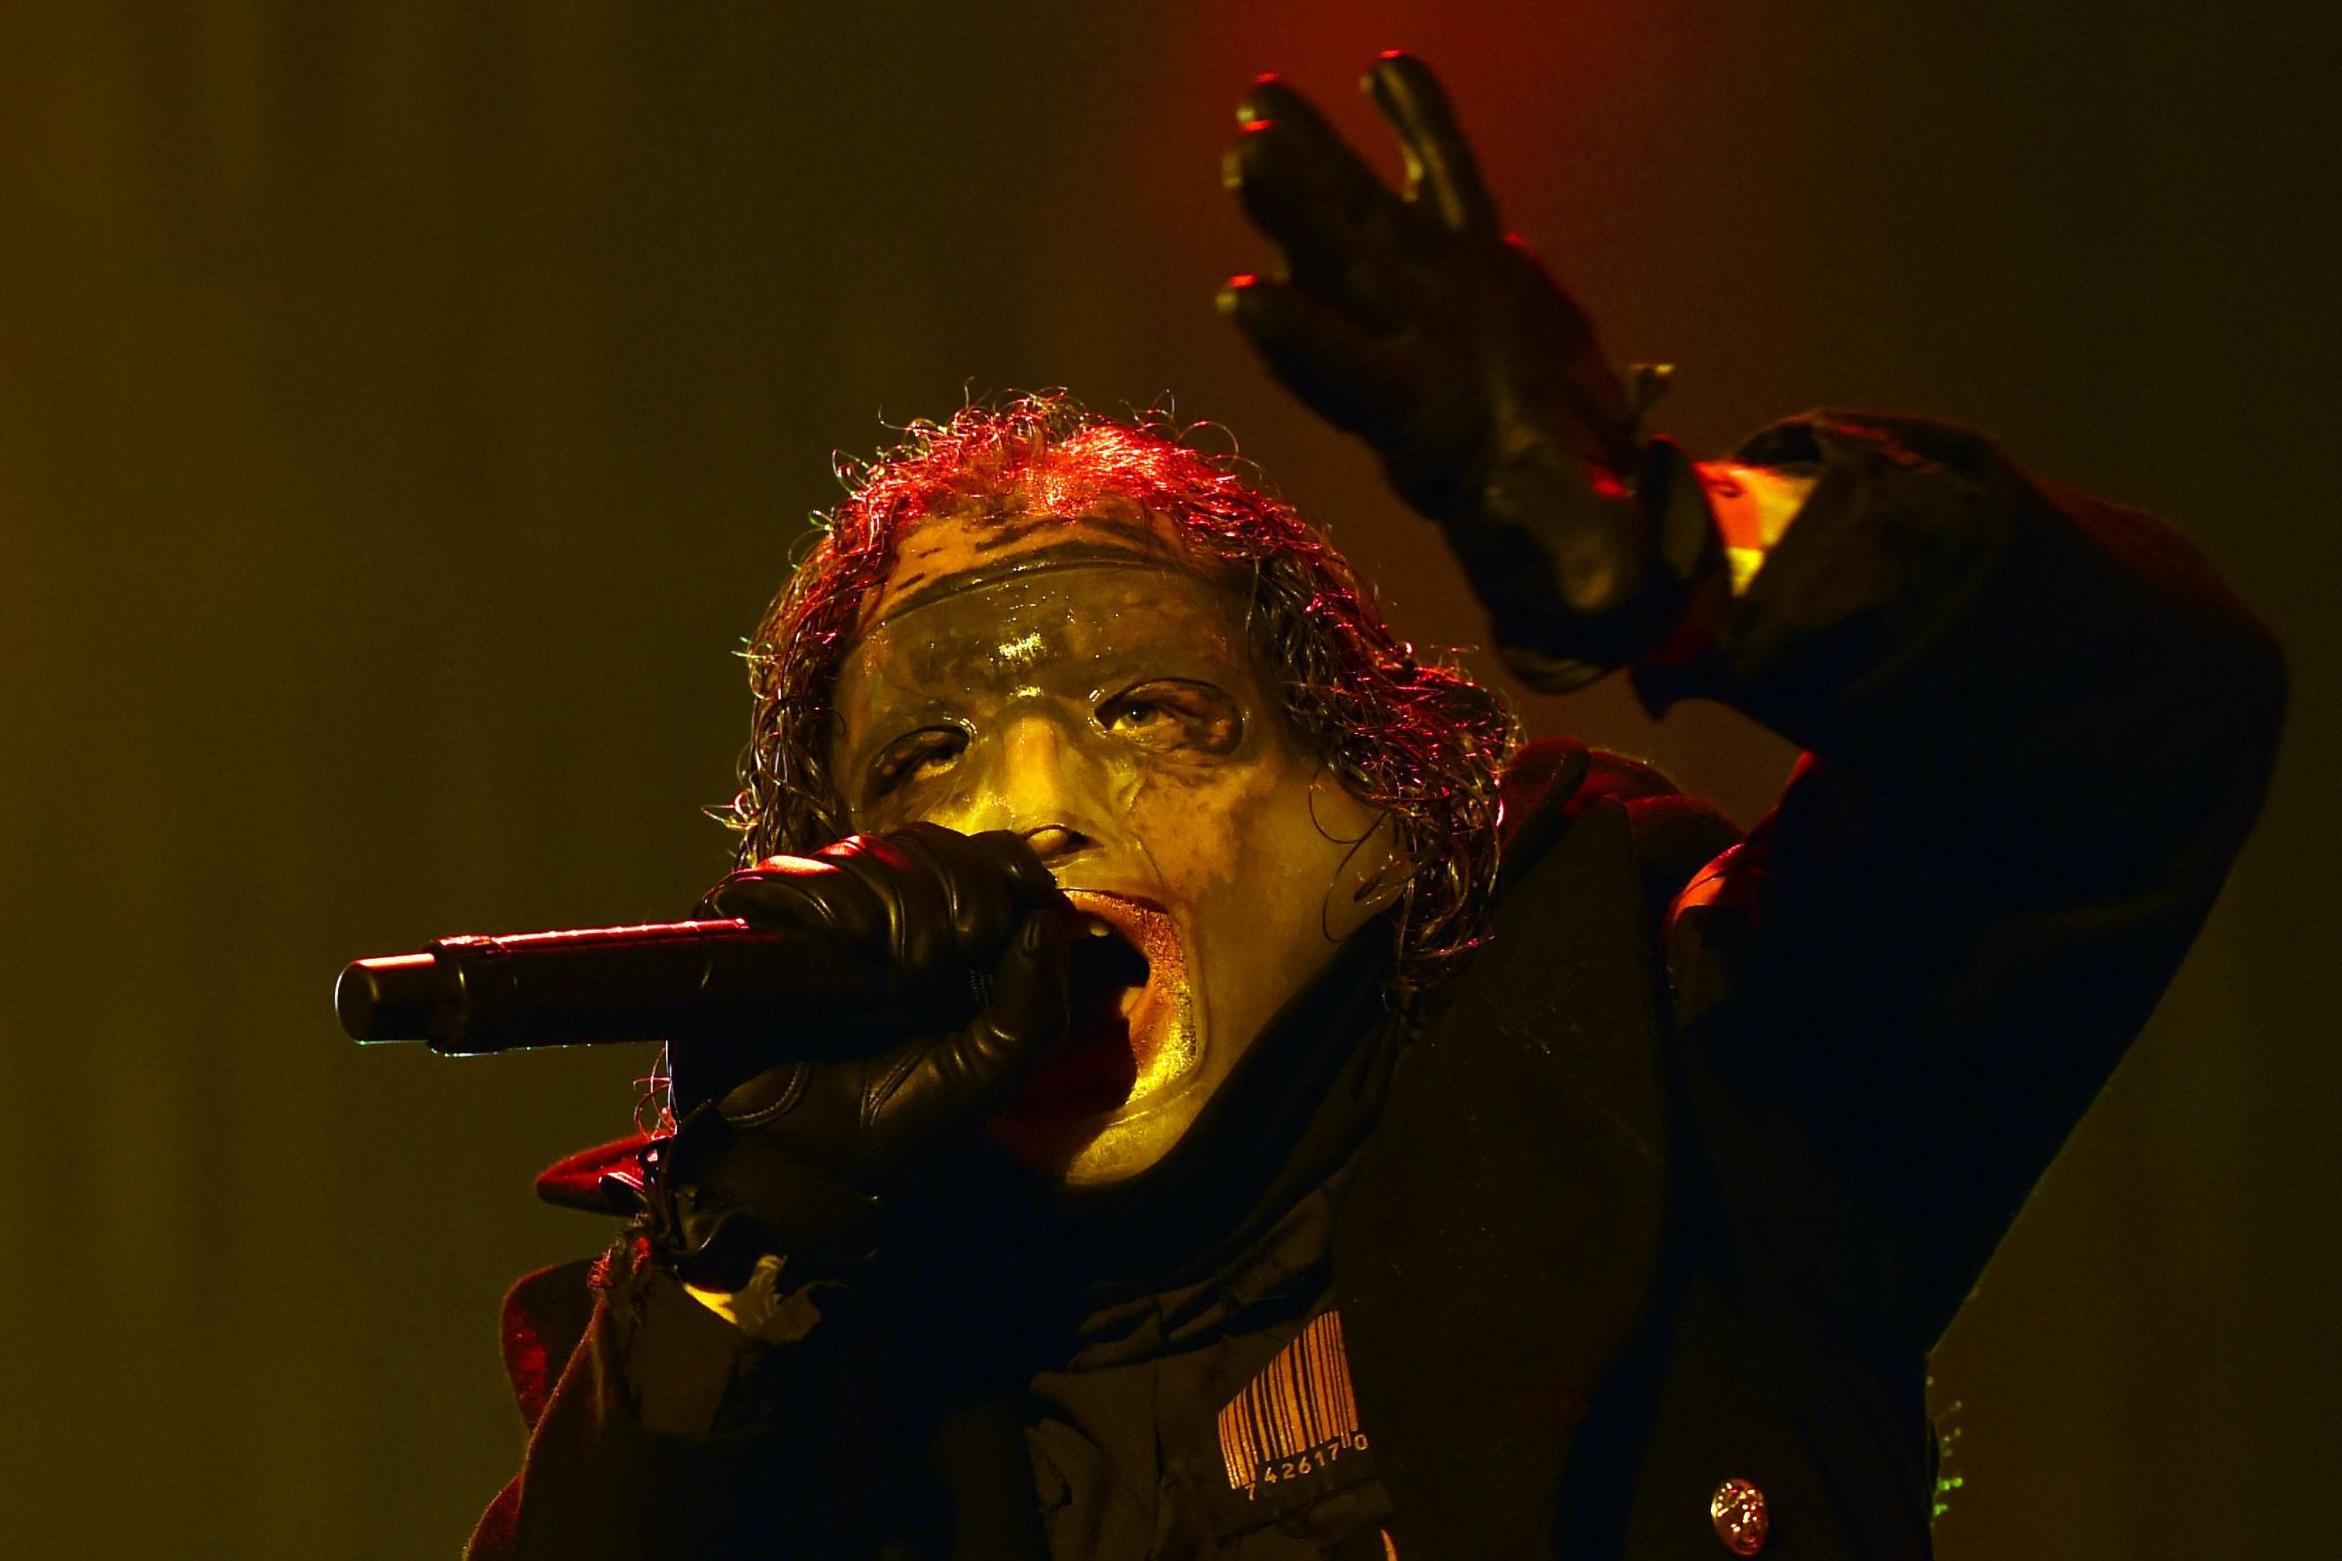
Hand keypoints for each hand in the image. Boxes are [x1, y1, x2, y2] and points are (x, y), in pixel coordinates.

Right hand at [670, 823, 1063, 1111]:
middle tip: (956, 955)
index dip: (1005, 871)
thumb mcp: (983, 1075)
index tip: (1012, 916)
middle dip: (959, 890)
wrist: (795, 1163)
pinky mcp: (753, 920)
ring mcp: (817, 910)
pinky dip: (831, 898)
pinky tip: (853, 942)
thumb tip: (1046, 921)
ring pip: (871, 852)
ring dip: (901, 901)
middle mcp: (885, 910)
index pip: (987, 856)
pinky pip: (793, 875)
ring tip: (901, 973)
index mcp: (949, 933)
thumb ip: (1032, 1012)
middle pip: (933, 846)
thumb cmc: (889, 1120)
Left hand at [1221, 52, 1718, 682]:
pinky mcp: (1467, 255)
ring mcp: (1424, 293)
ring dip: (1314, 160)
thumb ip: (1587, 558)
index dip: (1296, 340)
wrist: (1567, 478)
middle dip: (1291, 219)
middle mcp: (1401, 345)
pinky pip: (1444, 176)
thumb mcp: (1585, 549)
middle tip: (1240, 159)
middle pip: (1335, 276)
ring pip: (1363, 215)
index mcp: (1416, 421)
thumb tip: (1610, 594)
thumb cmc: (1566, 525)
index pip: (1345, 377)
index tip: (1235, 296)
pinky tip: (1389, 64)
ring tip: (1259, 103)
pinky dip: (1420, 124)